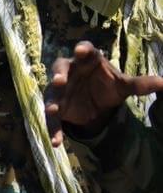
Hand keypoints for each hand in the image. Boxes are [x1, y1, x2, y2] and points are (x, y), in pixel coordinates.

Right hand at [46, 41, 162, 145]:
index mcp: (88, 61)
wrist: (96, 105)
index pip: (85, 51)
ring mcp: (60, 90)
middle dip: (59, 73)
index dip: (82, 50)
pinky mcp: (57, 107)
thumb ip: (140, 84)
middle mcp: (70, 72)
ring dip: (51, 101)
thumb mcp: (123, 86)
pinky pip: (53, 119)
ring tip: (53, 110)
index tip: (81, 51)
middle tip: (60, 80)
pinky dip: (54, 129)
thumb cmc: (107, 86)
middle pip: (60, 67)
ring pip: (52, 93)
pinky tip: (57, 142)